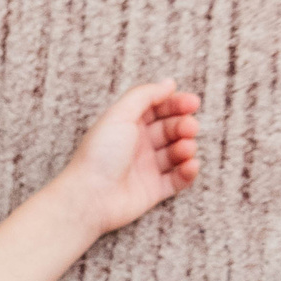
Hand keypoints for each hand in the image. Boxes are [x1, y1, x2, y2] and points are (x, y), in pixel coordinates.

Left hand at [53, 80, 201, 236]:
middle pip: (171, 129)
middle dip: (184, 125)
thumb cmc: (99, 154)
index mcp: (127, 125)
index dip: (177, 104)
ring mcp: (145, 168)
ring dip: (187, 147)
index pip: (159, 109)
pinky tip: (190, 165)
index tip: (191, 103)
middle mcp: (137, 145)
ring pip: (177, 153)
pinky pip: (178, 179)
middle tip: (189, 128)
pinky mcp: (152, 191)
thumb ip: (144, 95)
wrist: (88, 197)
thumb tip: (169, 83)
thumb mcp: (120, 114)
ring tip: (184, 149)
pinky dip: (188, 172)